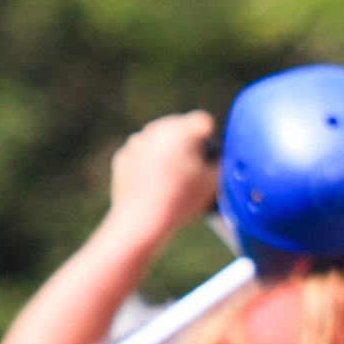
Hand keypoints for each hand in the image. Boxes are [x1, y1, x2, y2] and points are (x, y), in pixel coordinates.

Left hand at [106, 109, 219, 238]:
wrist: (140, 221)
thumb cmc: (179, 201)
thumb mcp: (213, 183)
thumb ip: (220, 161)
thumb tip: (218, 155)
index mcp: (180, 131)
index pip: (204, 122)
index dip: (210, 138)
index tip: (208, 157)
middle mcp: (156, 130)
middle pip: (179, 126)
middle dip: (187, 143)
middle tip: (190, 170)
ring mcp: (136, 141)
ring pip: (159, 138)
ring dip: (167, 151)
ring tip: (170, 179)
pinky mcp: (123, 155)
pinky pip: (142, 152)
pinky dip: (148, 162)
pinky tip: (153, 184)